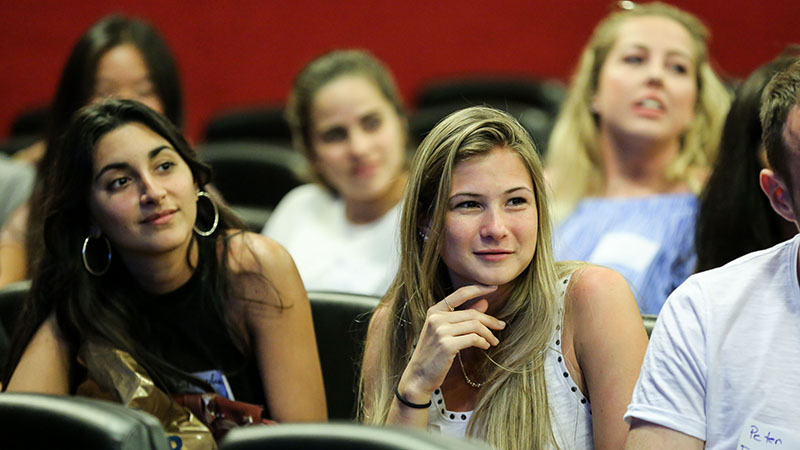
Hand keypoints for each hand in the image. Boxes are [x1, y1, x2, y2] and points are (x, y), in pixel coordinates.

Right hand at [396, 285, 504, 404]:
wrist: (419, 375)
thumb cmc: (433, 353)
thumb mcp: (445, 331)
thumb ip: (463, 316)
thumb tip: (484, 302)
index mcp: (434, 311)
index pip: (460, 294)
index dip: (479, 289)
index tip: (494, 287)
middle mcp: (436, 318)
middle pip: (472, 313)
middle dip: (490, 320)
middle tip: (501, 326)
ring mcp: (440, 331)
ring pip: (475, 326)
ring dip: (489, 334)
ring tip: (494, 341)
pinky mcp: (447, 345)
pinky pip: (473, 339)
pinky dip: (483, 342)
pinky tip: (485, 346)